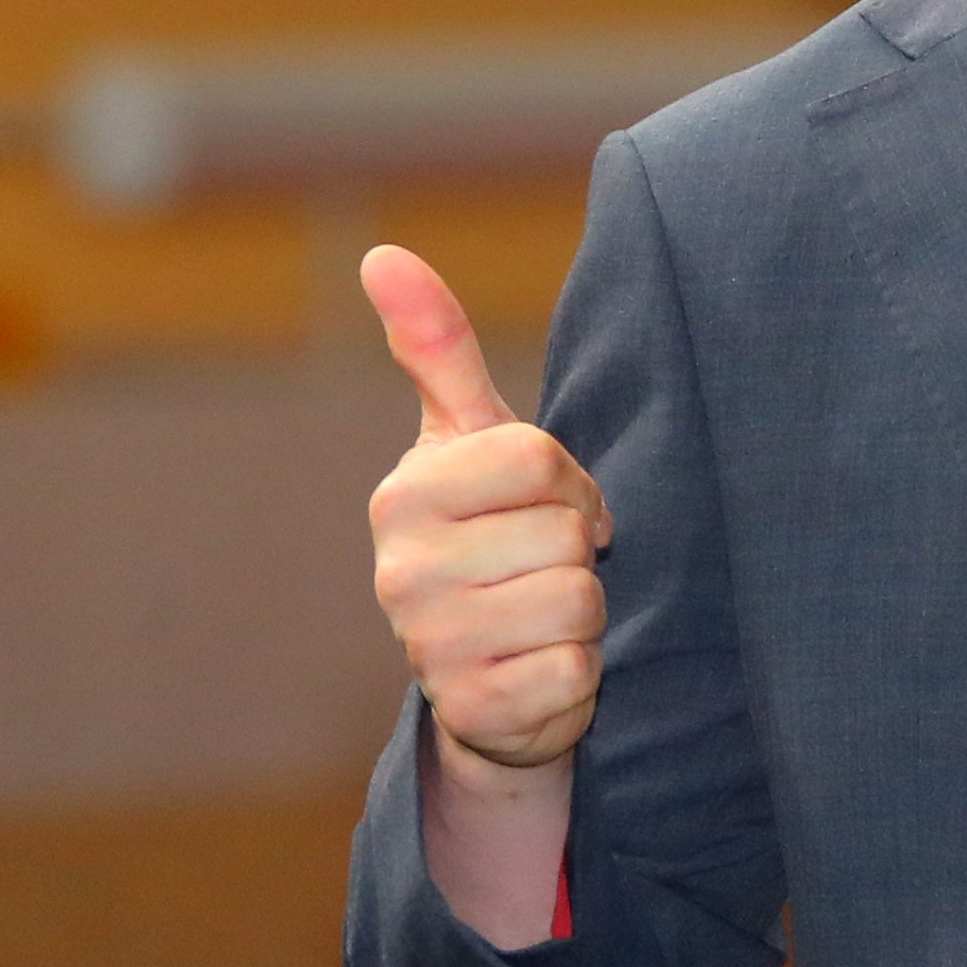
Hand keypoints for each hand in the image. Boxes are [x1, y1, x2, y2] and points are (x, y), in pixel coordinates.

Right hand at [361, 246, 609, 773]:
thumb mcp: (470, 440)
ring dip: (583, 614)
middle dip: (578, 551)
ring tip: (541, 617)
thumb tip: (382, 253)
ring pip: (578, 601)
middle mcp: (401, 573)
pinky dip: (580, 674)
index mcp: (403, 496)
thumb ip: (437, 349)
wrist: (487, 675)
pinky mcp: (477, 714)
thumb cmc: (491, 534)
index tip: (553, 506)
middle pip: (565, 534)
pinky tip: (541, 669)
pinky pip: (577, 672)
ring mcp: (432, 650)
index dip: (571, 485)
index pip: (538, 459)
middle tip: (542, 568)